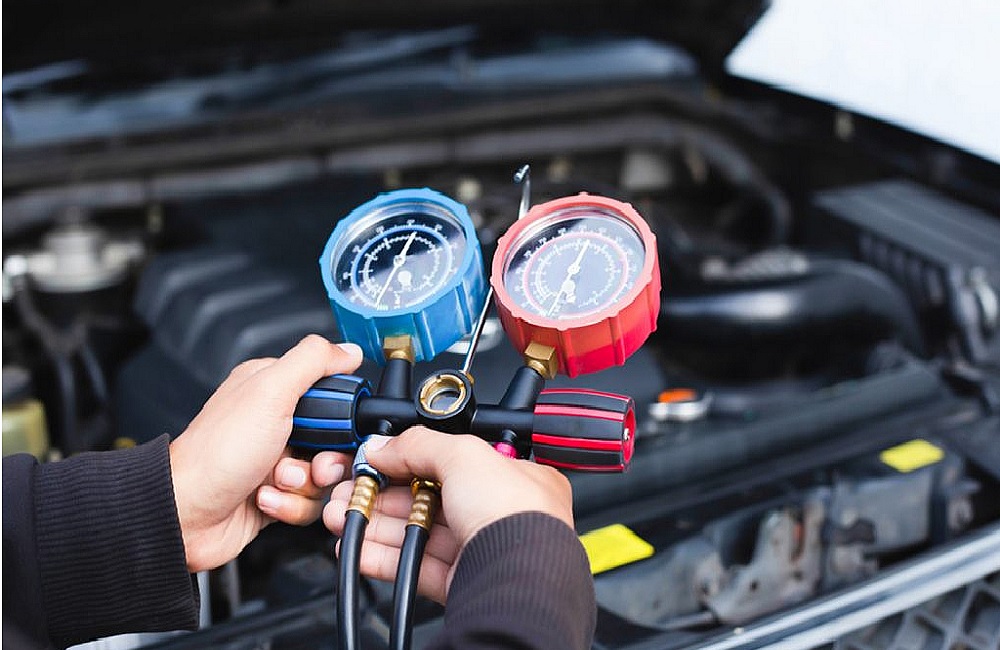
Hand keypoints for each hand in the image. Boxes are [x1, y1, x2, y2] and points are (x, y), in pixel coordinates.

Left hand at [169, 335, 361, 571]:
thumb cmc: (217, 453)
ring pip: (325, 476)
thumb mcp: (270, 392)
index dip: (341, 417)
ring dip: (304, 485)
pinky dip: (290, 505)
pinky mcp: (277, 494)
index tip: (334, 429)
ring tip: (275, 480)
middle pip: (335, 441)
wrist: (186, 513)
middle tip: (311, 463)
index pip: (332, 395)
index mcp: (274, 389)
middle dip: (327, 459)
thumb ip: (313, 362)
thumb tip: (348, 349)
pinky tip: (264, 498)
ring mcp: (277, 461)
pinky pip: (309, 503)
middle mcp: (276, 423)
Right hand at [323, 426, 573, 602]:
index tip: (376, 461)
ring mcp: (480, 550)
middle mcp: (500, 514)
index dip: (410, 460)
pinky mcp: (460, 584)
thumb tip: (383, 445)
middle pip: (428, 499)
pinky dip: (382, 558)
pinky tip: (357, 549)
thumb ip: (419, 445)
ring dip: (375, 525)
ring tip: (341, 517)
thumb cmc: (516, 516)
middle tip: (350, 491)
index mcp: (514, 478)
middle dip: (382, 494)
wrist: (519, 580)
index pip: (452, 462)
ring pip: (417, 534)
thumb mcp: (464, 455)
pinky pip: (414, 568)